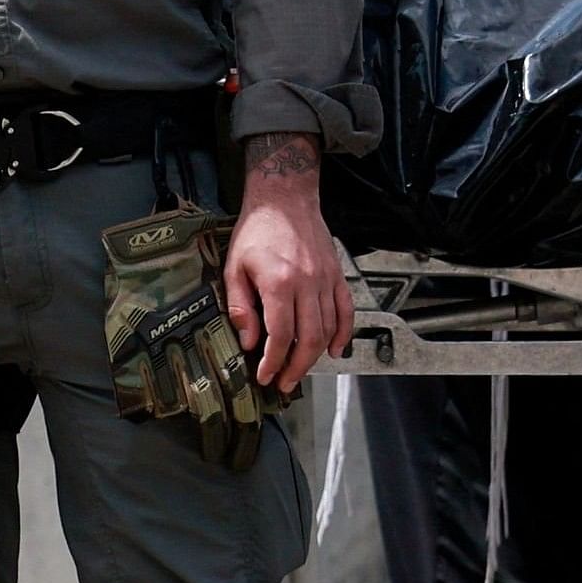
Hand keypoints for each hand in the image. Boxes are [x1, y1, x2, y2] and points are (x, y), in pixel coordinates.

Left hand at [225, 133, 350, 393]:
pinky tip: (336, 351)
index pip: (281, 335)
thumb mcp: (234, 267)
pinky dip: (344, 333)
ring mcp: (326, 280)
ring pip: (328, 328)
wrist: (285, 198)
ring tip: (299, 371)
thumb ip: (240, 306)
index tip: (265, 376)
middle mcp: (307, 284)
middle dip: (296, 367)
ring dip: (316, 356)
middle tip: (284, 383)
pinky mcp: (337, 276)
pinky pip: (346, 311)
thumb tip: (249, 342)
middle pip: (309, 338)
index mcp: (279, 283)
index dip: (273, 361)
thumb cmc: (256, 232)